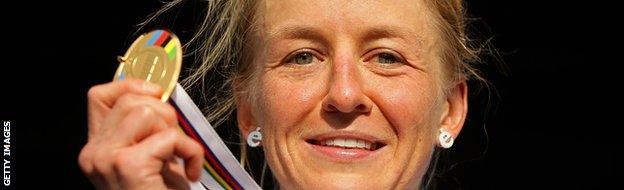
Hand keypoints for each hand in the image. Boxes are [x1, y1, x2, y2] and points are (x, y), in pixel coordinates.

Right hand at [79, 79, 202, 189]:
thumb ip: (147, 132)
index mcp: (96, 149)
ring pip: (148, 111)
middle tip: (174, 147)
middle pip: (132, 100)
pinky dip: (191, 152)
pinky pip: (170, 136)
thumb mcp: (151, 161)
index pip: (99, 95)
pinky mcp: (127, 165)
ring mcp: (106, 158)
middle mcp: (94, 152)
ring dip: (175, 133)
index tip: (158, 94)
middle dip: (165, 116)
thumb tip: (161, 95)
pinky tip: (190, 173)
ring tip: (178, 159)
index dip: (131, 85)